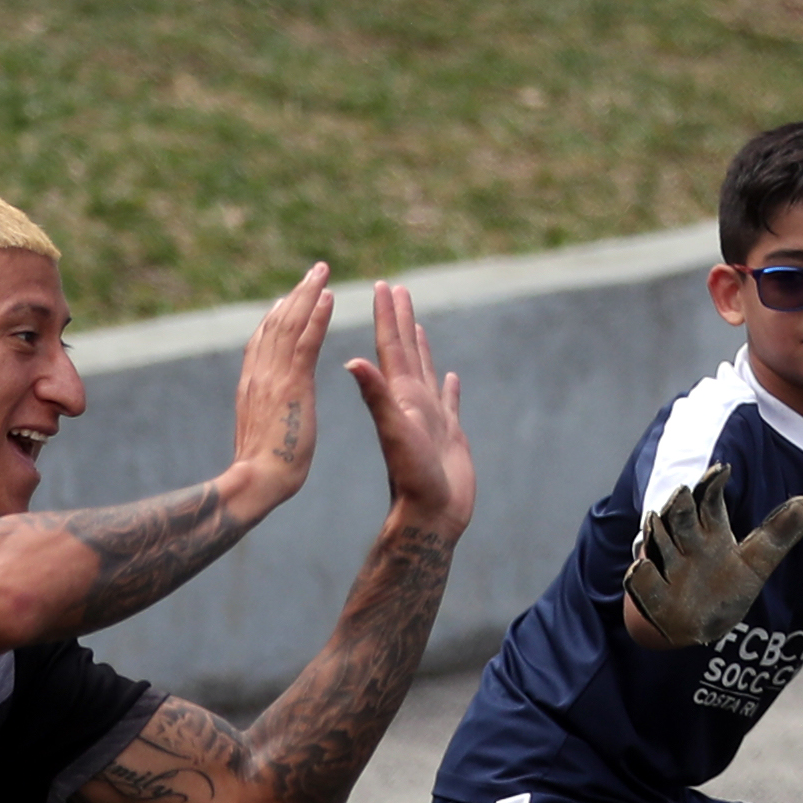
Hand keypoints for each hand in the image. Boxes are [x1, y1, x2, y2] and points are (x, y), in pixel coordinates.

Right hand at [225, 262, 335, 517]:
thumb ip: (264, 412)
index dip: (277, 316)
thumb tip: (268, 409)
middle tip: (313, 273)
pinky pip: (307, 342)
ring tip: (322, 273)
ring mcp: (274, 377)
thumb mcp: (260, 431)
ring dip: (307, 295)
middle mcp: (259, 374)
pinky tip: (329, 298)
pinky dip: (317, 317)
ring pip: (290, 324)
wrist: (258, 480)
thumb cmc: (262, 468)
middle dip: (295, 295)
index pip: (263, 340)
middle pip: (276, 323)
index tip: (290, 298)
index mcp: (252, 385)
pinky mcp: (293, 384)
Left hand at [343, 279, 471, 533]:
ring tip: (417, 323)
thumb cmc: (412, 478)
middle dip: (400, 319)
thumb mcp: (393, 431)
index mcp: (399, 396)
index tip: (382, 284)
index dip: (387, 315)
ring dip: (420, 347)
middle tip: (396, 288)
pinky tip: (451, 376)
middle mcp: (411, 403)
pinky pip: (448, 403)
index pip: (390, 346)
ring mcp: (430, 418)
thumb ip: (377, 395)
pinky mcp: (448, 436)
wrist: (428, 518)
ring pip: (424, 372)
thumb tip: (351, 361)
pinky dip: (449, 387)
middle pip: (405, 351)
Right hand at [623, 463, 802, 649]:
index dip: (713, 485)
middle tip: (684, 492)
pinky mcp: (651, 594)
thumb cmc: (726, 587)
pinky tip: (642, 566)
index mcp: (709, 530)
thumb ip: (780, 533)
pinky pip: (642, 582)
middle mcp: (684, 544)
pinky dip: (641, 575)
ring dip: (656, 534)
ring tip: (656, 521)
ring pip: (658, 545)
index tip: (723, 470)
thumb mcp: (758, 561)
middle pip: (679, 518)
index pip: (708, 501)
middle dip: (679, 506)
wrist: (700, 625)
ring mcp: (665, 568)